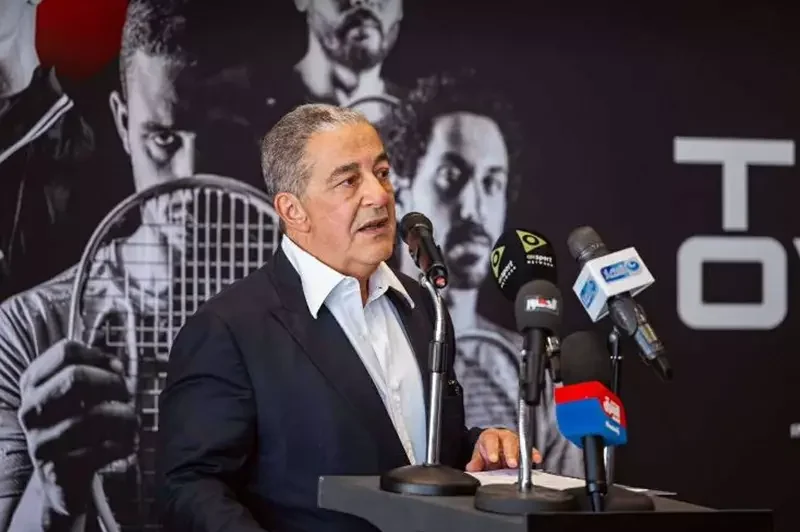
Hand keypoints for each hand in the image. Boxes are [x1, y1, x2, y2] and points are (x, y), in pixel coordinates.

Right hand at [17, 339, 136, 514]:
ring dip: (124, 418)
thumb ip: (97, 371)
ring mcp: (40, 440)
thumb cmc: (79, 424)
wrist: (64, 478)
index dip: (99, 356)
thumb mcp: (79, 394)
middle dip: (113, 384)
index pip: (65, 351)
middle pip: (76, 377)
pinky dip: (122, 445)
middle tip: (127, 396)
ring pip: (91, 416)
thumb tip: (117, 366)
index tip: (117, 370)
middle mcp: (31, 409)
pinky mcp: (56, 470)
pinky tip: (128, 444)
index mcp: (34, 383)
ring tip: (133, 423)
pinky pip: (98, 450)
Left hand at [465, 428, 542, 471]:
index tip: (492, 458)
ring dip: (523, 455)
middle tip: (511, 463)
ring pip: (520, 445)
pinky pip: (531, 450)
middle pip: (508, 441)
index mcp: (491, 436)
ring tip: (525, 463)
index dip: (492, 449)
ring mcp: (516, 442)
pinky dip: (534, 454)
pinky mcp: (525, 449)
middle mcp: (505, 437)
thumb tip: (472, 468)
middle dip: (510, 453)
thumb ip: (476, 461)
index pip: (491, 440)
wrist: (494, 446)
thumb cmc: (488, 448)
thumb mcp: (479, 454)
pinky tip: (537, 459)